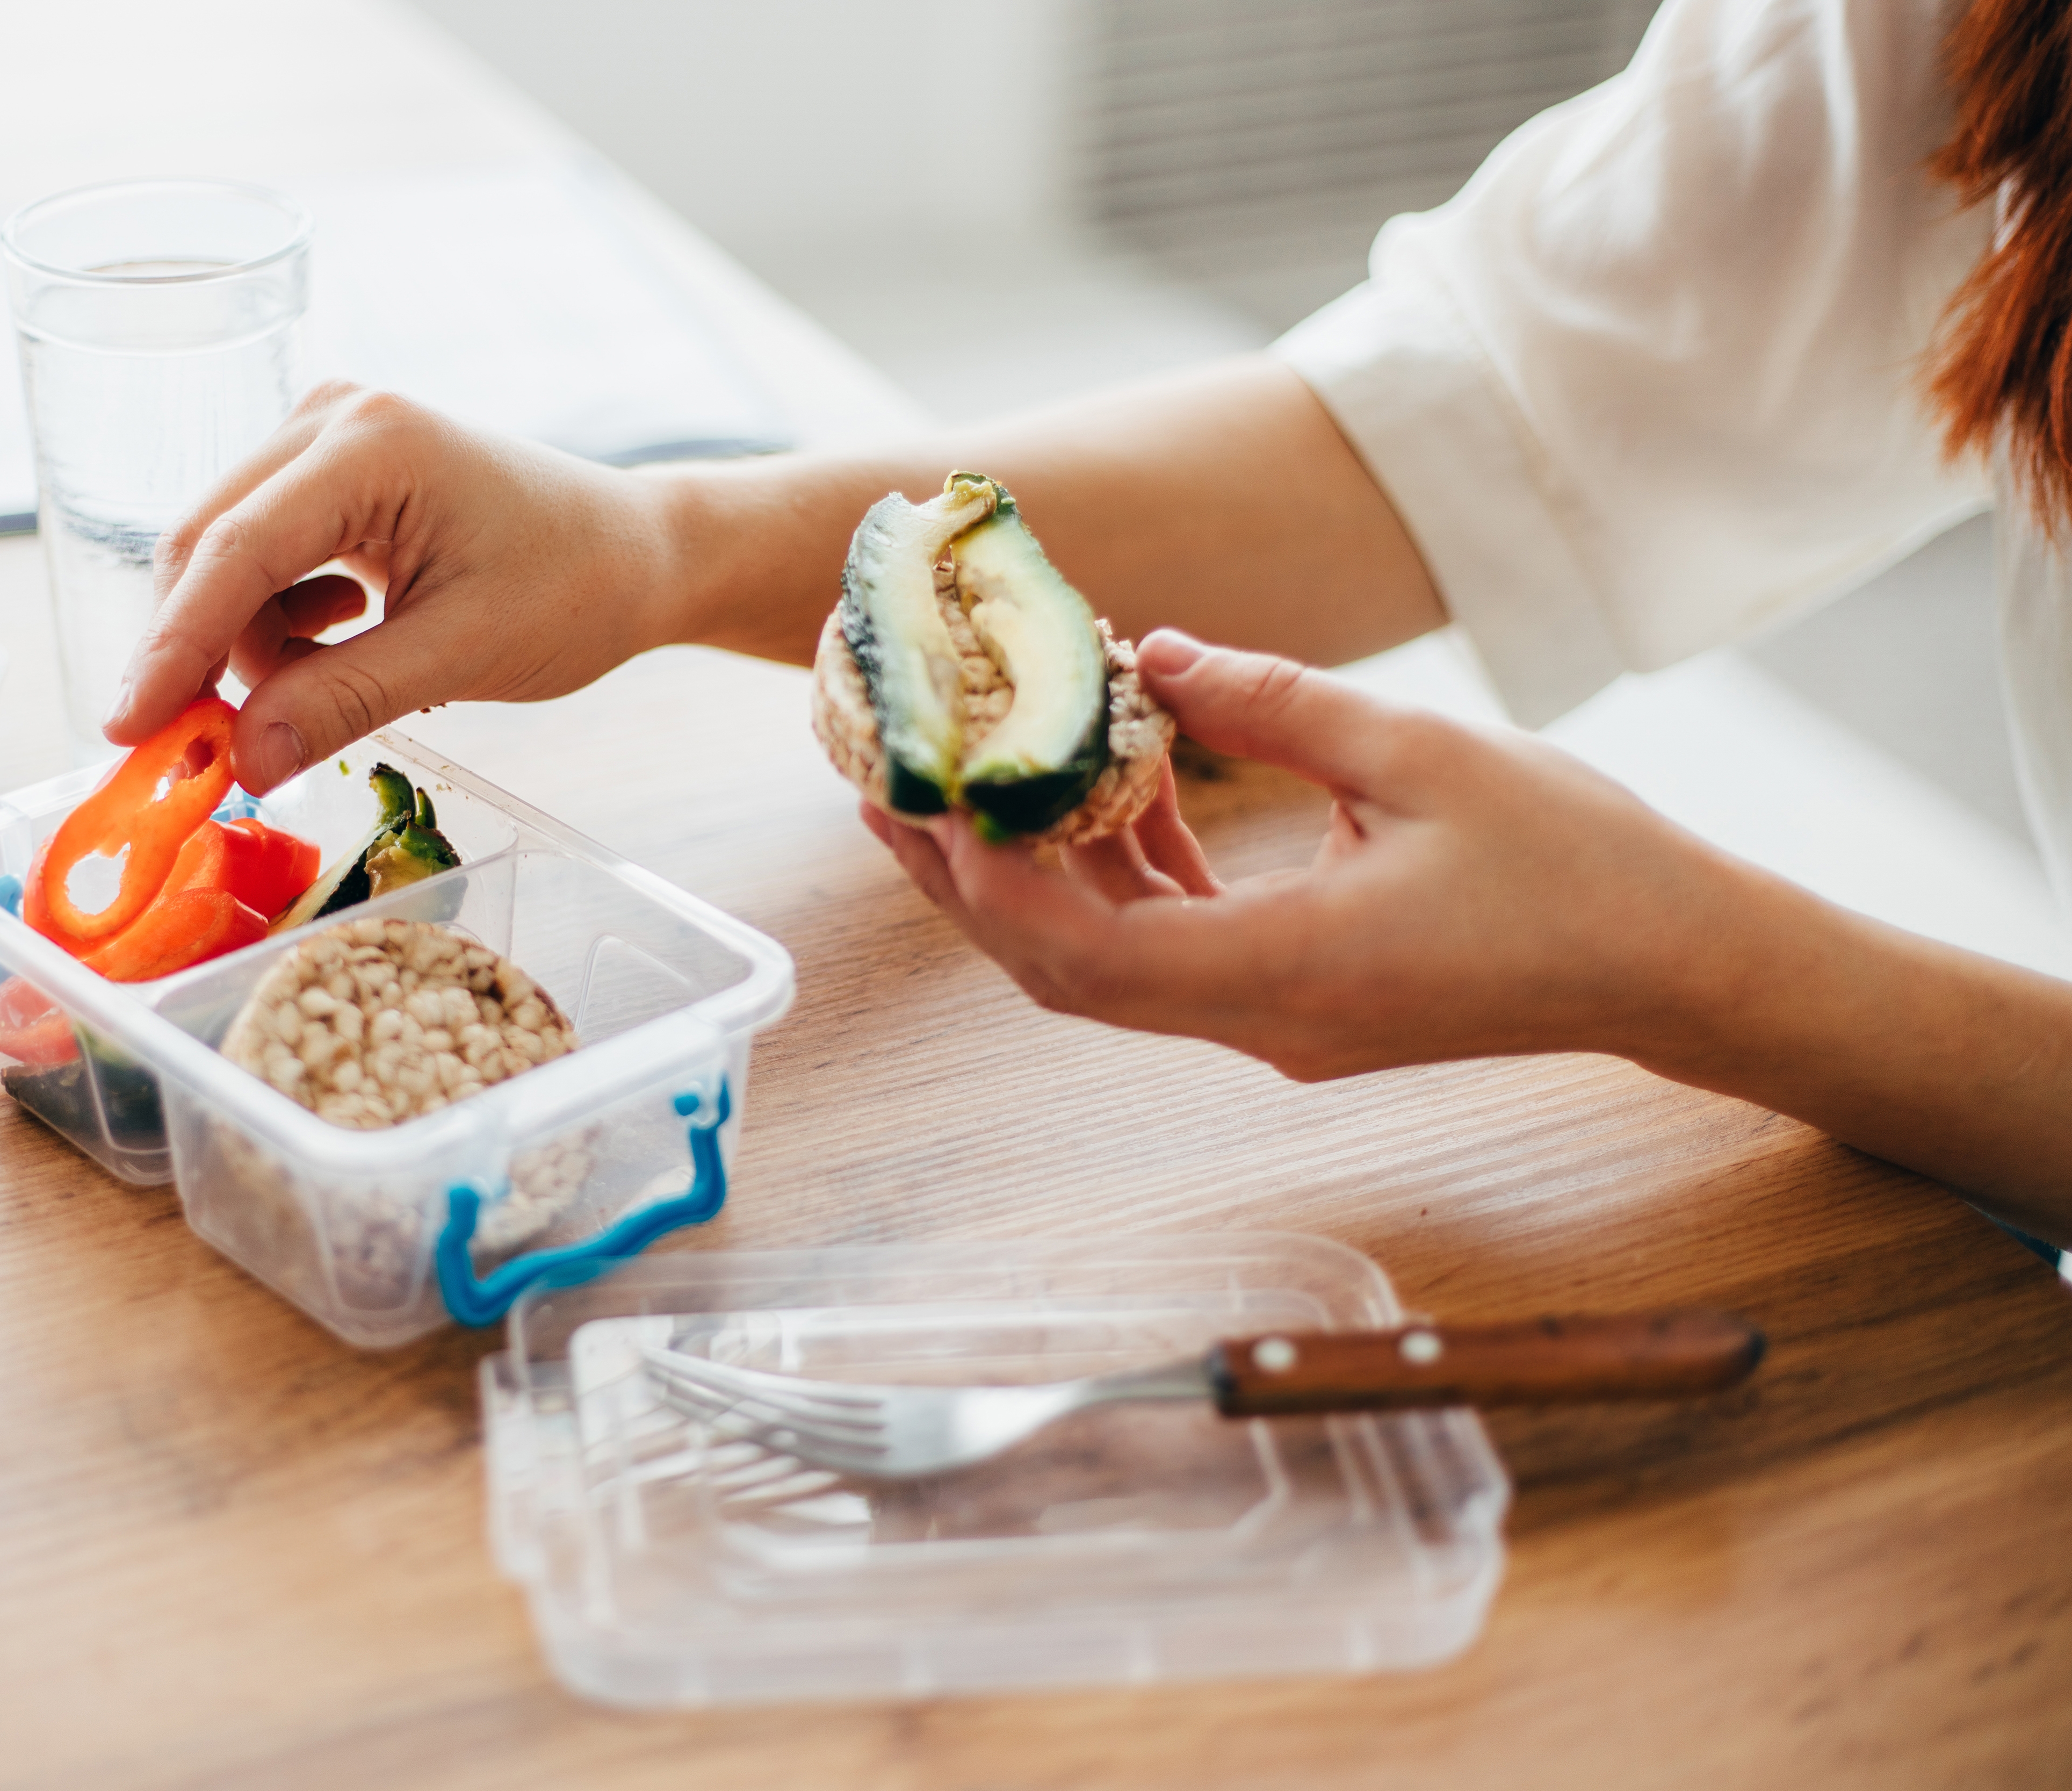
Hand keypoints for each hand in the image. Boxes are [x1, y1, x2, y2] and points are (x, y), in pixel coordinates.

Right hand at [110, 384, 684, 790]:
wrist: (637, 553)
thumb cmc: (574, 589)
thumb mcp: (461, 656)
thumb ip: (344, 703)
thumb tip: (243, 760)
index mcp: (372, 443)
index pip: (235, 551)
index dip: (174, 647)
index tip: (127, 729)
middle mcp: (333, 418)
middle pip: (210, 546)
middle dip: (201, 653)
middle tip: (201, 751)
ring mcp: (327, 436)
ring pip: (230, 560)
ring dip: (256, 645)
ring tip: (339, 684)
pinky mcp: (331, 472)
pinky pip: (265, 558)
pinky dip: (284, 622)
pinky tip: (350, 636)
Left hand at [864, 629, 1754, 1079]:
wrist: (1674, 967)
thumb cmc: (1575, 863)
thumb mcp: (1422, 754)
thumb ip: (1272, 703)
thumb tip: (1148, 654)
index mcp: (1288, 969)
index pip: (1082, 952)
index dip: (988, 882)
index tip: (925, 800)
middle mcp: (1263, 1020)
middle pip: (1065, 972)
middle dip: (971, 884)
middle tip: (893, 794)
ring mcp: (1279, 1025)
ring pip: (1111, 969)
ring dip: (1038, 883)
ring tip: (968, 790)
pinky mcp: (1302, 1006)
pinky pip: (1176, 957)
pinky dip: (1127, 887)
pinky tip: (1120, 802)